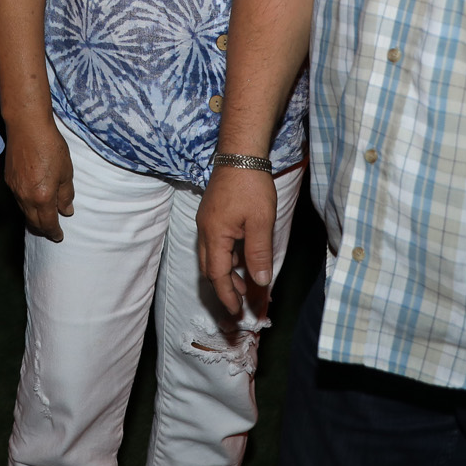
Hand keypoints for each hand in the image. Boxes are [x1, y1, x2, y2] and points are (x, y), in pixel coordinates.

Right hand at [3, 116, 73, 240]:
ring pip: (24, 211)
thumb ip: (66, 194)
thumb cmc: (50, 145)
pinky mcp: (9, 179)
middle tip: (51, 232)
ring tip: (42, 218)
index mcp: (42, 197)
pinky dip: (26, 205)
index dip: (54, 232)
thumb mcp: (66, 171)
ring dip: (34, 218)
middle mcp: (25, 197)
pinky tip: (32, 200)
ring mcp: (15, 189)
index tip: (58, 236)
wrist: (26, 126)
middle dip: (43, 229)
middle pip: (33, 222)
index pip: (48, 223)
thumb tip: (66, 210)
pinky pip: (18, 199)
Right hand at [196, 166, 277, 317]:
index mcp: (215, 235)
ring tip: (244, 283)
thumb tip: (259, 281)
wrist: (240, 154)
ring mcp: (206, 221)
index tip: (236, 311)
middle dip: (224, 287)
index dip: (226, 295)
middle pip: (209, 268)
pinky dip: (226, 257)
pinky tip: (241, 257)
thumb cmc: (251, 186)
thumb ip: (259, 253)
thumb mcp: (260, 223)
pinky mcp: (211, 214)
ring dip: (225, 272)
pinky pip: (214, 243)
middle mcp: (205, 230)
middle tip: (241, 301)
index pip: (217, 274)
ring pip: (211, 256)